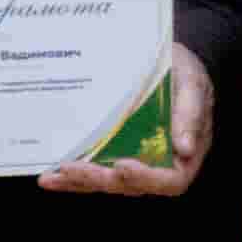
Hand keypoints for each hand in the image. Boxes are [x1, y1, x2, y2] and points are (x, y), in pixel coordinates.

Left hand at [37, 44, 216, 198]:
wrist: (161, 57)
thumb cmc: (182, 70)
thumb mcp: (191, 83)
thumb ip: (190, 112)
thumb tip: (185, 148)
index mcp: (186, 152)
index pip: (171, 180)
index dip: (148, 179)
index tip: (124, 165)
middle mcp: (159, 162)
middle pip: (132, 185)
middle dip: (101, 178)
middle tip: (74, 167)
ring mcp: (135, 159)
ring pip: (108, 181)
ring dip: (80, 181)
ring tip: (52, 176)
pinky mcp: (113, 153)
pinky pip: (94, 170)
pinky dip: (72, 177)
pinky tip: (50, 176)